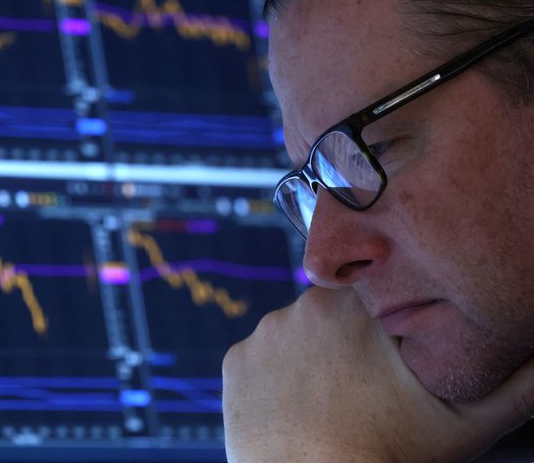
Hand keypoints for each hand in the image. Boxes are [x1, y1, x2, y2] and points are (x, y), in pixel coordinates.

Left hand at [222, 287, 533, 461]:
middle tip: (363, 383)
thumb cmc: (392, 456)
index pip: (377, 295)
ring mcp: (264, 332)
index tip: (390, 351)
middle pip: (334, 311)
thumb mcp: (468, 418)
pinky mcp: (236, 359)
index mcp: (360, 304)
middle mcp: (305, 305)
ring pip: (295, 332)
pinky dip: (275, 375)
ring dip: (310, 356)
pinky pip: (259, 357)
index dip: (387, 322)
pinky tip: (296, 405)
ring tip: (330, 398)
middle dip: (349, 338)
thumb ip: (517, 380)